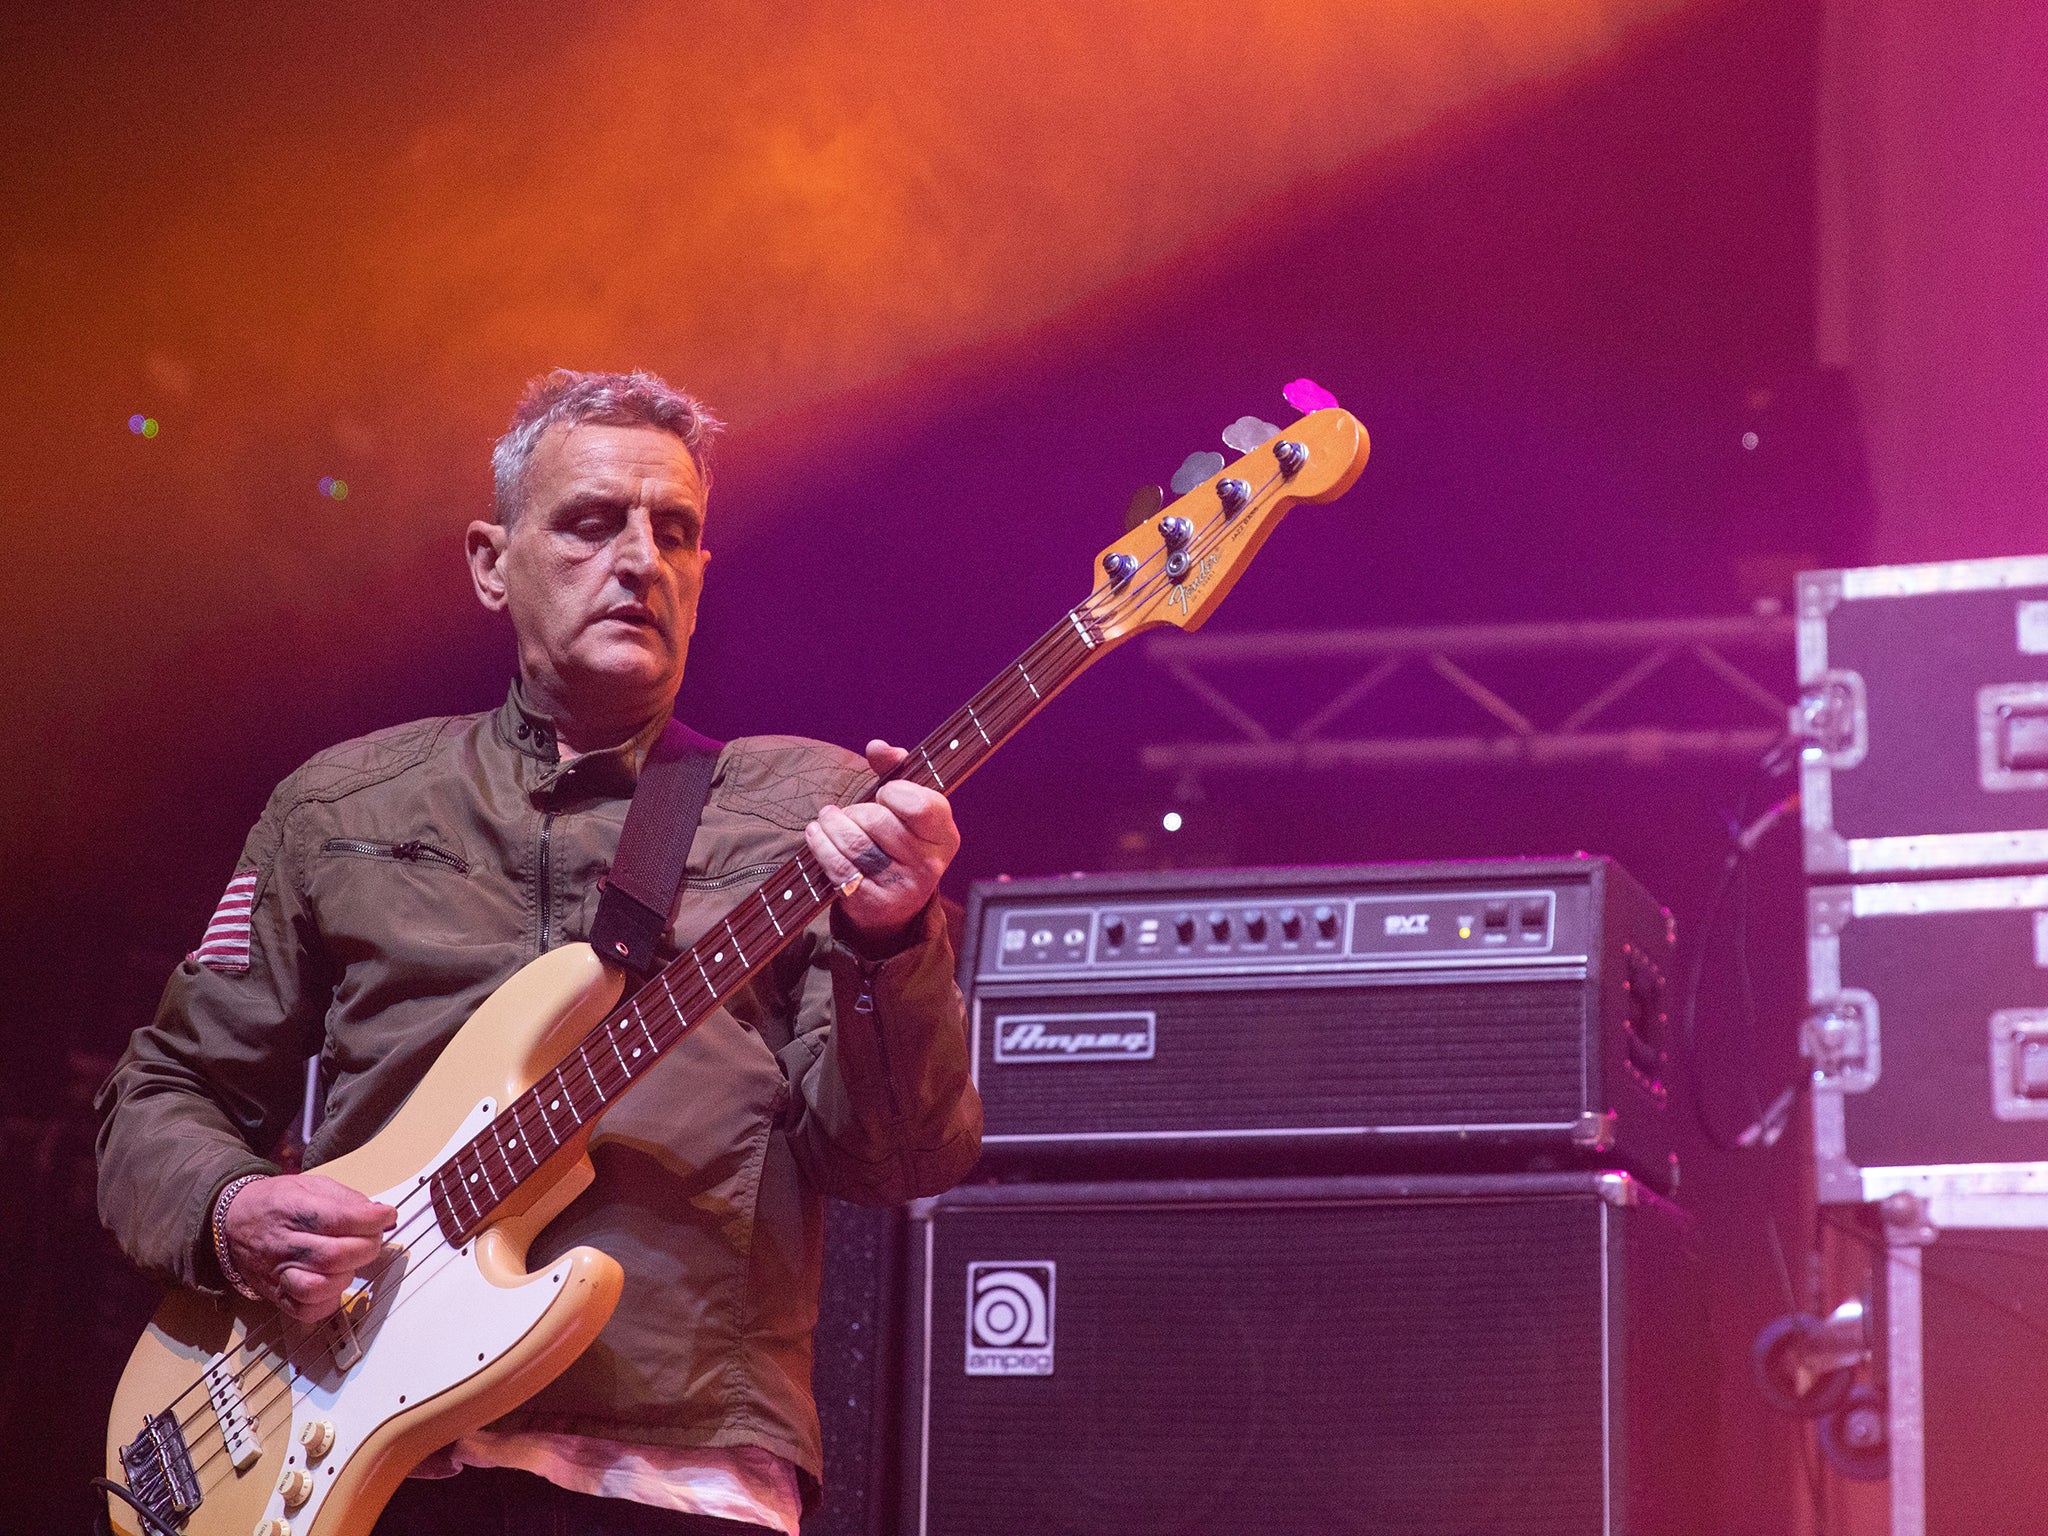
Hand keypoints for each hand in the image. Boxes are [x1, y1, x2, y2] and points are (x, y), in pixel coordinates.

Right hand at [222, 1173, 397, 1322]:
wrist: (232, 1222)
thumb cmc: (277, 1202)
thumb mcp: (310, 1185)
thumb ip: (345, 1198)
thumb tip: (378, 1213)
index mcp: (292, 1210)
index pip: (339, 1219)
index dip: (371, 1219)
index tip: (387, 1215)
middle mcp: (283, 1244)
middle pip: (334, 1255)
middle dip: (366, 1247)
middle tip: (372, 1238)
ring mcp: (277, 1273)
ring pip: (318, 1287)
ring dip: (346, 1275)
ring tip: (351, 1262)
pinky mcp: (275, 1296)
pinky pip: (305, 1310)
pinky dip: (328, 1301)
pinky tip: (335, 1283)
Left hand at [805, 740, 959, 949]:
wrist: (895, 907)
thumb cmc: (898, 843)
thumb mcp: (906, 809)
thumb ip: (895, 771)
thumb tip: (877, 747)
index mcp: (945, 835)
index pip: (919, 804)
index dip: (893, 793)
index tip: (884, 795)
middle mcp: (930, 864)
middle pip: (878, 820)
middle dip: (854, 810)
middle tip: (848, 813)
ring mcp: (902, 887)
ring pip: (855, 843)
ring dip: (831, 825)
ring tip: (825, 819)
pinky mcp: (874, 904)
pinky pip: (839, 867)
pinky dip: (821, 847)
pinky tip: (816, 836)